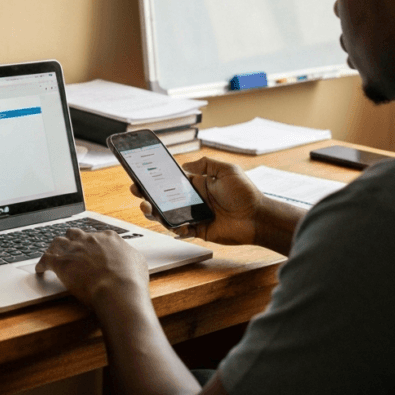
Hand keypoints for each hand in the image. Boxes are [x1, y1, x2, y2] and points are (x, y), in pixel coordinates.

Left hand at [35, 228, 148, 309]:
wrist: (118, 290)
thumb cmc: (131, 280)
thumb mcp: (138, 263)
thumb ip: (130, 257)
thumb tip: (129, 258)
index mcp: (109, 238)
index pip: (96, 235)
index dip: (92, 243)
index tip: (90, 249)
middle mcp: (90, 239)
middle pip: (75, 234)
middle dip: (71, 240)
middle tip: (70, 248)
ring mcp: (75, 249)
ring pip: (58, 241)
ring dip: (54, 248)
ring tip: (52, 254)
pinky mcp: (62, 263)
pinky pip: (46, 259)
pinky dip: (42, 263)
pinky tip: (40, 269)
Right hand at [133, 156, 263, 245]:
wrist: (257, 217)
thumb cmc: (246, 193)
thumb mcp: (227, 170)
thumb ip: (205, 164)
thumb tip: (185, 166)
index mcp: (198, 184)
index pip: (171, 180)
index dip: (156, 178)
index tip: (142, 174)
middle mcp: (194, 199)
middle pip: (165, 197)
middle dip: (148, 194)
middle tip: (137, 191)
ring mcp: (195, 215)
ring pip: (168, 214)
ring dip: (155, 212)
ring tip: (146, 208)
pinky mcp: (199, 230)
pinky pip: (181, 230)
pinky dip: (175, 228)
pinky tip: (174, 224)